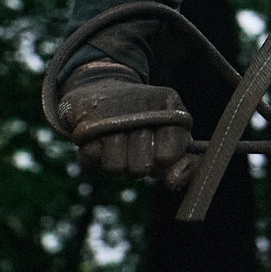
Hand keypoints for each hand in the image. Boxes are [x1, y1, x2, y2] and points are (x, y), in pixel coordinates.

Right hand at [58, 62, 193, 180]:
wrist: (100, 89)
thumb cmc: (146, 125)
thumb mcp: (174, 139)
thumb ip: (186, 165)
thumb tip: (173, 181)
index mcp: (171, 110)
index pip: (168, 156)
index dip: (161, 163)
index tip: (157, 154)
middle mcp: (142, 106)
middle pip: (141, 167)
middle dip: (137, 166)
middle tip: (133, 148)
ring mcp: (110, 113)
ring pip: (115, 166)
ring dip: (115, 163)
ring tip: (116, 144)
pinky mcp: (84, 120)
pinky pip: (91, 157)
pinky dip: (94, 157)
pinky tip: (99, 141)